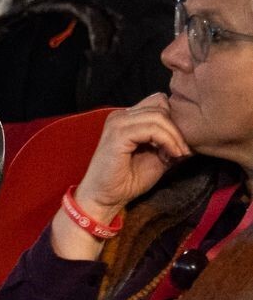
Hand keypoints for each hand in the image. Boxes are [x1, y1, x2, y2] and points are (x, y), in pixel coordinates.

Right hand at [52, 95, 191, 259]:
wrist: (106, 197)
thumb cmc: (128, 180)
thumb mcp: (156, 157)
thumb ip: (169, 143)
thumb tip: (193, 137)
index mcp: (127, 118)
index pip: (158, 102)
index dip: (173, 119)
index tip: (180, 143)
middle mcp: (120, 115)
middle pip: (161, 106)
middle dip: (177, 129)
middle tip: (183, 151)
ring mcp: (117, 123)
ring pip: (159, 115)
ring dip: (174, 136)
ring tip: (178, 154)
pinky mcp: (118, 135)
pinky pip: (152, 129)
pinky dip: (167, 141)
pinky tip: (170, 155)